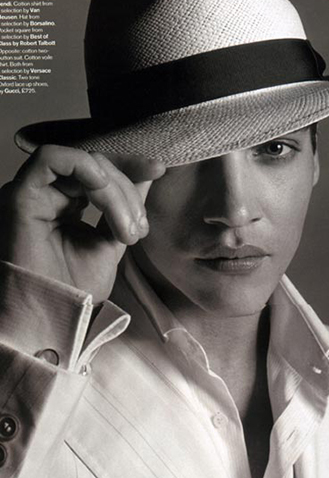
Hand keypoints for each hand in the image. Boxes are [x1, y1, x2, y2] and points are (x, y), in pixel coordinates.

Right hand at [0, 145, 164, 304]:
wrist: (58, 318)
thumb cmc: (79, 288)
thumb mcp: (113, 240)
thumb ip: (125, 206)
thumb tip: (148, 174)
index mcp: (67, 204)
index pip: (99, 171)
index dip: (130, 168)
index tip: (158, 170)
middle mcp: (48, 195)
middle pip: (96, 166)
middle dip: (127, 191)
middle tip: (137, 229)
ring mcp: (34, 194)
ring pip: (82, 164)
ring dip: (114, 191)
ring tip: (125, 231)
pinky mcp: (20, 196)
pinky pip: (49, 159)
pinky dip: (82, 165)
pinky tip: (101, 186)